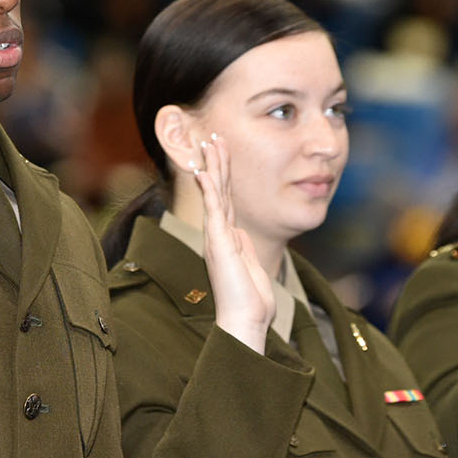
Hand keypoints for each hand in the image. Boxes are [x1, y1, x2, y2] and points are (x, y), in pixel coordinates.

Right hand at [193, 134, 274, 353]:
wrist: (245, 320)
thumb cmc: (251, 302)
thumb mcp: (252, 267)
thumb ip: (246, 249)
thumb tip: (243, 236)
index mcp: (228, 238)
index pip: (225, 200)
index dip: (224, 176)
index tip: (222, 154)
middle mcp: (219, 234)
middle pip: (218, 191)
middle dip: (217, 163)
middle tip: (214, 137)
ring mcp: (217, 237)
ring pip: (215, 194)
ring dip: (214, 167)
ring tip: (211, 143)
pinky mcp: (218, 242)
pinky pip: (213, 210)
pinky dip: (208, 189)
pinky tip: (204, 171)